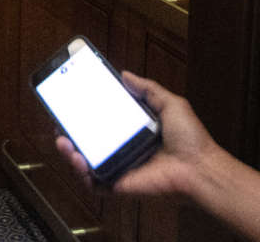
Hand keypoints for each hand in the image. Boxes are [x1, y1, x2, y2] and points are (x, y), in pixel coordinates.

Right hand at [54, 71, 220, 197]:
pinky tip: (78, 159)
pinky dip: (82, 173)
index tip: (71, 103)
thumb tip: (125, 74)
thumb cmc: (191, 139)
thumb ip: (148, 89)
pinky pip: (94, 183)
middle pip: (88, 141)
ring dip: (69, 152)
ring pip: (85, 162)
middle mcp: (123, 149)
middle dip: (69, 133)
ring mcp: (119, 168)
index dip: (85, 114)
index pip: (102, 121)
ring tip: (63, 141)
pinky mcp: (119, 185)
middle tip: (59, 123)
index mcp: (133, 131)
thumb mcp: (171, 104)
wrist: (200, 168)